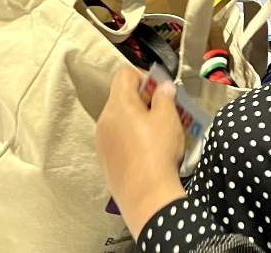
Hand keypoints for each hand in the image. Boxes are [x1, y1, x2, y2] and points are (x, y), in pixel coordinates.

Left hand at [96, 68, 187, 237]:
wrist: (146, 196)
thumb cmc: (158, 152)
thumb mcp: (168, 119)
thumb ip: (165, 97)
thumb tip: (163, 87)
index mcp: (118, 104)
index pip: (125, 74)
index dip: (144, 77)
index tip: (160, 92)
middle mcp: (104, 119)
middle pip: (121, 97)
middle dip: (143, 101)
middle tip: (164, 113)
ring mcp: (101, 141)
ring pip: (119, 120)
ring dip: (136, 120)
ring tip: (157, 135)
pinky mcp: (104, 160)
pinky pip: (116, 140)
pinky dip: (130, 139)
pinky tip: (146, 153)